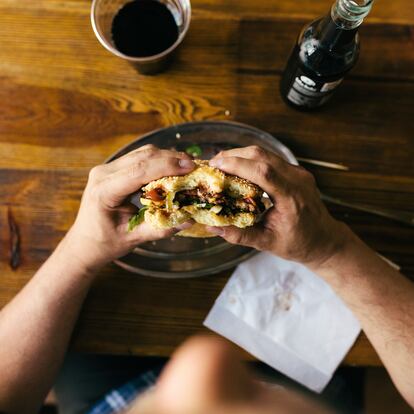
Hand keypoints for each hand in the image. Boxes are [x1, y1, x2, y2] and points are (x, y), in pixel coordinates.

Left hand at [63, 145, 194, 270]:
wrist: (85, 243)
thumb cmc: (106, 243)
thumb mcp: (133, 239)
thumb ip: (160, 228)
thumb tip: (189, 220)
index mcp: (104, 191)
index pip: (139, 171)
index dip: (166, 166)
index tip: (190, 167)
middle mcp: (103, 173)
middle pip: (143, 156)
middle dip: (171, 158)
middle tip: (195, 166)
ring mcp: (107, 168)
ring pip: (142, 153)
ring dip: (167, 157)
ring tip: (188, 167)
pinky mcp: (113, 168)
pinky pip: (139, 157)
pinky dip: (159, 160)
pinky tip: (173, 168)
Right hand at [207, 146, 348, 267]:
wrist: (325, 240)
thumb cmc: (299, 244)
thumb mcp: (267, 243)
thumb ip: (240, 235)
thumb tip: (213, 227)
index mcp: (292, 198)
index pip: (263, 172)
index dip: (237, 164)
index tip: (215, 166)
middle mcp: (298, 180)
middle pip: (262, 155)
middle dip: (234, 155)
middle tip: (212, 164)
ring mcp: (299, 173)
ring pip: (265, 153)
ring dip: (241, 155)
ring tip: (221, 164)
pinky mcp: (297, 171)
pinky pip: (271, 158)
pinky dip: (251, 160)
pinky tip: (239, 168)